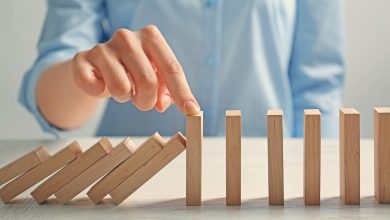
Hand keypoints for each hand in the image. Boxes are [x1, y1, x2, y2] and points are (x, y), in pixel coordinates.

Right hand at [70, 25, 199, 114]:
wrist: (95, 67)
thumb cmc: (132, 71)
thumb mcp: (155, 76)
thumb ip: (166, 90)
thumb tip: (164, 104)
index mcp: (151, 36)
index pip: (172, 68)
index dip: (182, 92)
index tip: (191, 111)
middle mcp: (127, 37)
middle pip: (149, 82)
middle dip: (147, 101)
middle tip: (141, 101)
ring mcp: (103, 47)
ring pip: (122, 89)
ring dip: (125, 98)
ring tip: (122, 87)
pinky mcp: (82, 60)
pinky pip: (96, 89)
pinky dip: (99, 93)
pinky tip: (101, 84)